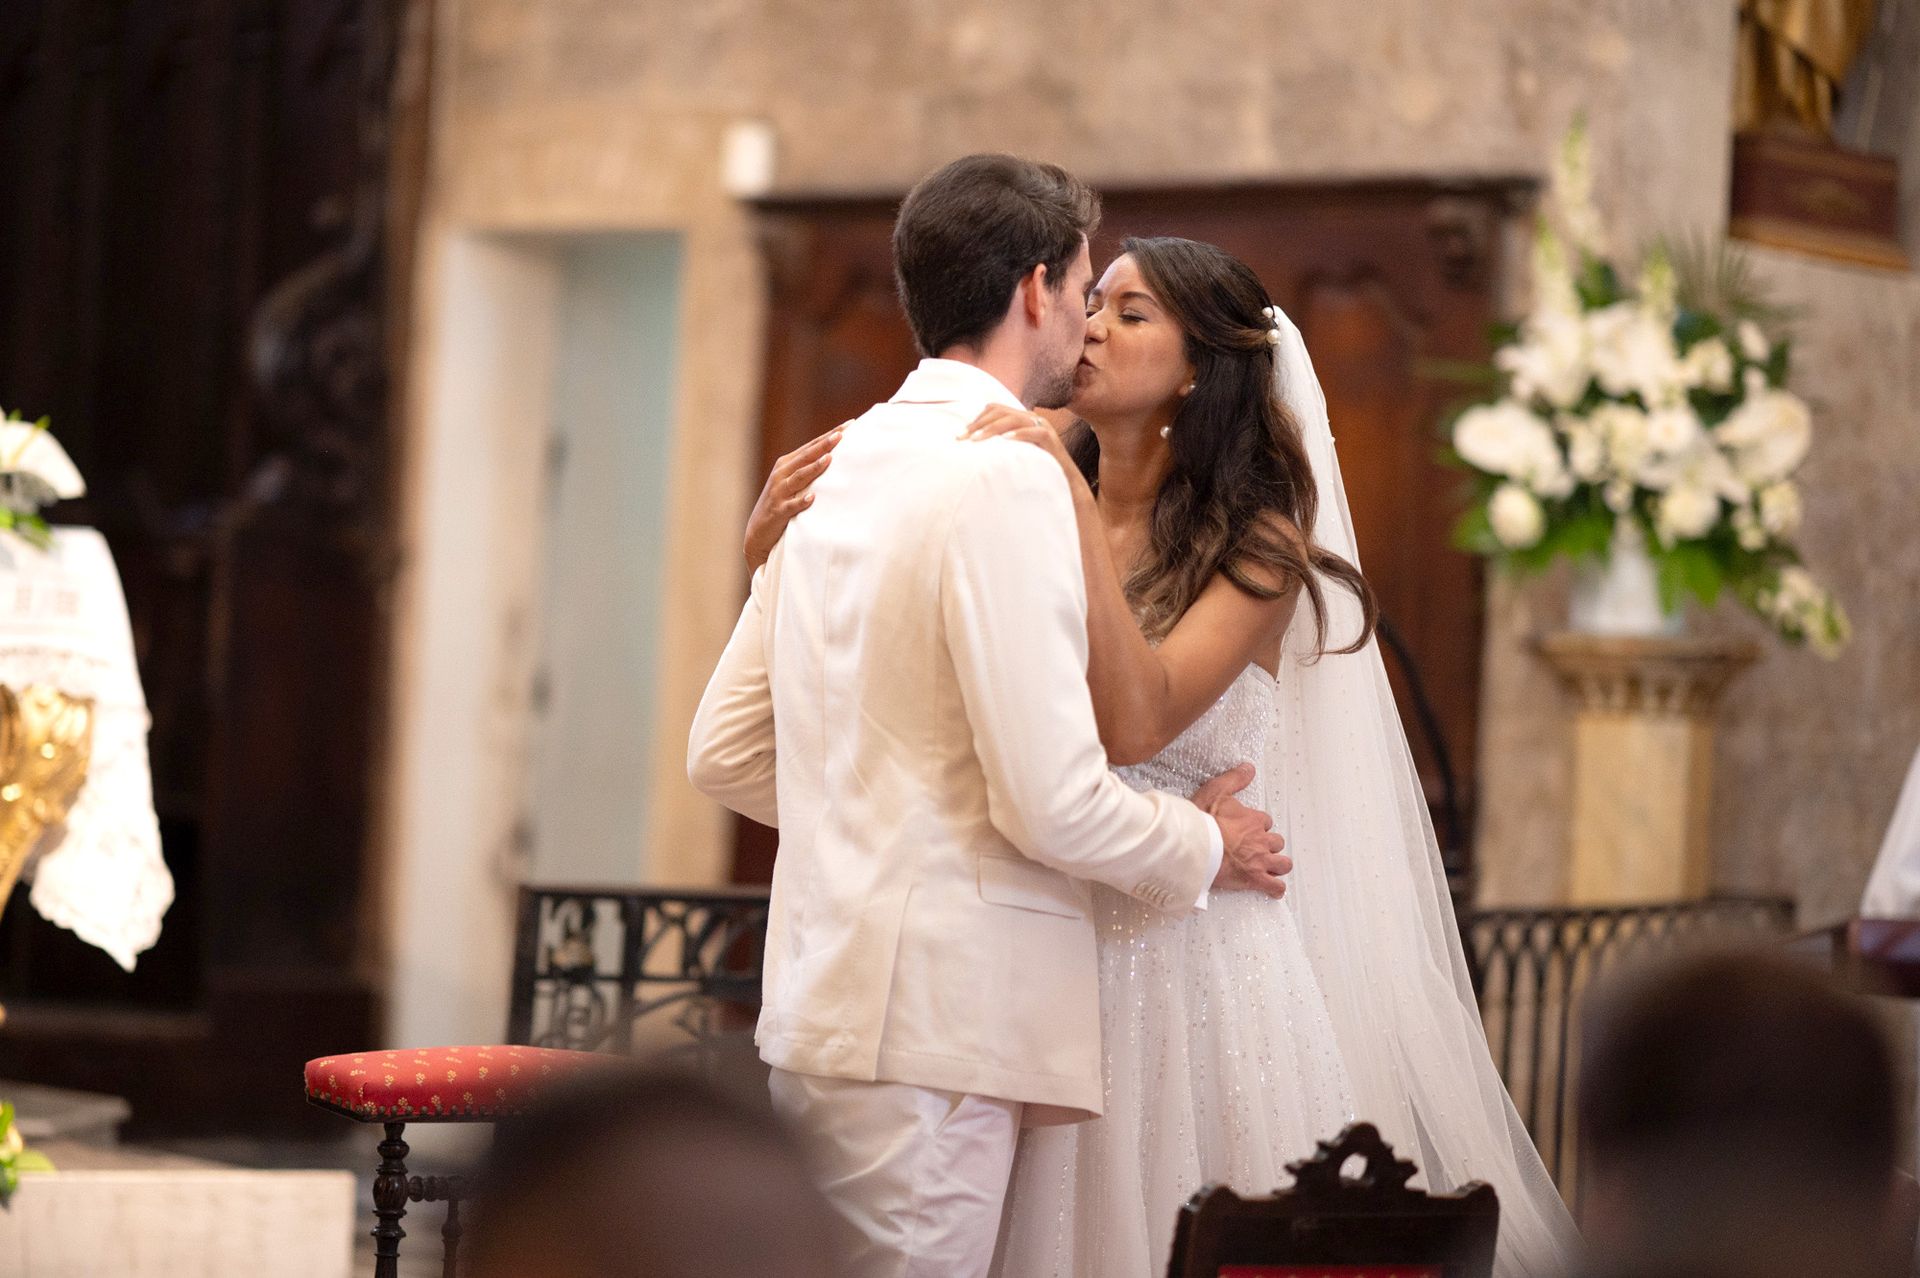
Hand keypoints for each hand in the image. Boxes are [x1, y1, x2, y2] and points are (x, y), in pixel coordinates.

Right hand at [745, 427, 840, 568]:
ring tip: (829, 459)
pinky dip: (801, 501)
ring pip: (799, 477)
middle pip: (806, 457)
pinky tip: (812, 498)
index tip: (849, 425)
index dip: (828, 435)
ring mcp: (779, 492)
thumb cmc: (782, 503)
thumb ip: (809, 470)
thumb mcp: (793, 483)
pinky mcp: (778, 511)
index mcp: (786, 464)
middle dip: (824, 445)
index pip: (811, 446)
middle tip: (841, 435)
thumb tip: (837, 458)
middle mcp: (781, 474)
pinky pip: (791, 505)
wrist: (758, 532)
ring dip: (814, 468)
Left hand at [960, 405, 1083, 489]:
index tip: (960, 437)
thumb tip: (971, 450)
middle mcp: (1031, 419)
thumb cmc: (1035, 473)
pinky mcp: (1052, 439)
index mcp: (1020, 420)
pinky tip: (1005, 441)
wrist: (1064, 486)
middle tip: (964, 439)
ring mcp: (1043, 427)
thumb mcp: (1012, 457)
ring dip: (993, 428)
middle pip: (1000, 411)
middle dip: (979, 424)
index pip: (994, 409)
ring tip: (977, 440)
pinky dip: (1019, 434)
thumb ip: (997, 449)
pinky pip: (1035, 431)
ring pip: (1014, 418)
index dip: (976, 420)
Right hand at [1191, 763, 1290, 898]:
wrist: (1197, 846)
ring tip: (1271, 867)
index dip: (1258, 826)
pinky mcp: (1255, 878)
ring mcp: (1260, 860)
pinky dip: (1275, 888)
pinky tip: (1272, 889)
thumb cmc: (1203, 821)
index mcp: (1253, 820)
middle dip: (1269, 845)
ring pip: (1282, 864)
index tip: (1247, 829)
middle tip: (1257, 849)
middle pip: (1276, 842)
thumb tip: (1249, 768)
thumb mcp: (1216, 791)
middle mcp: (1261, 840)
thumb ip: (1234, 779)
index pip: (1265, 822)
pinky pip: (1275, 886)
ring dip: (1278, 865)